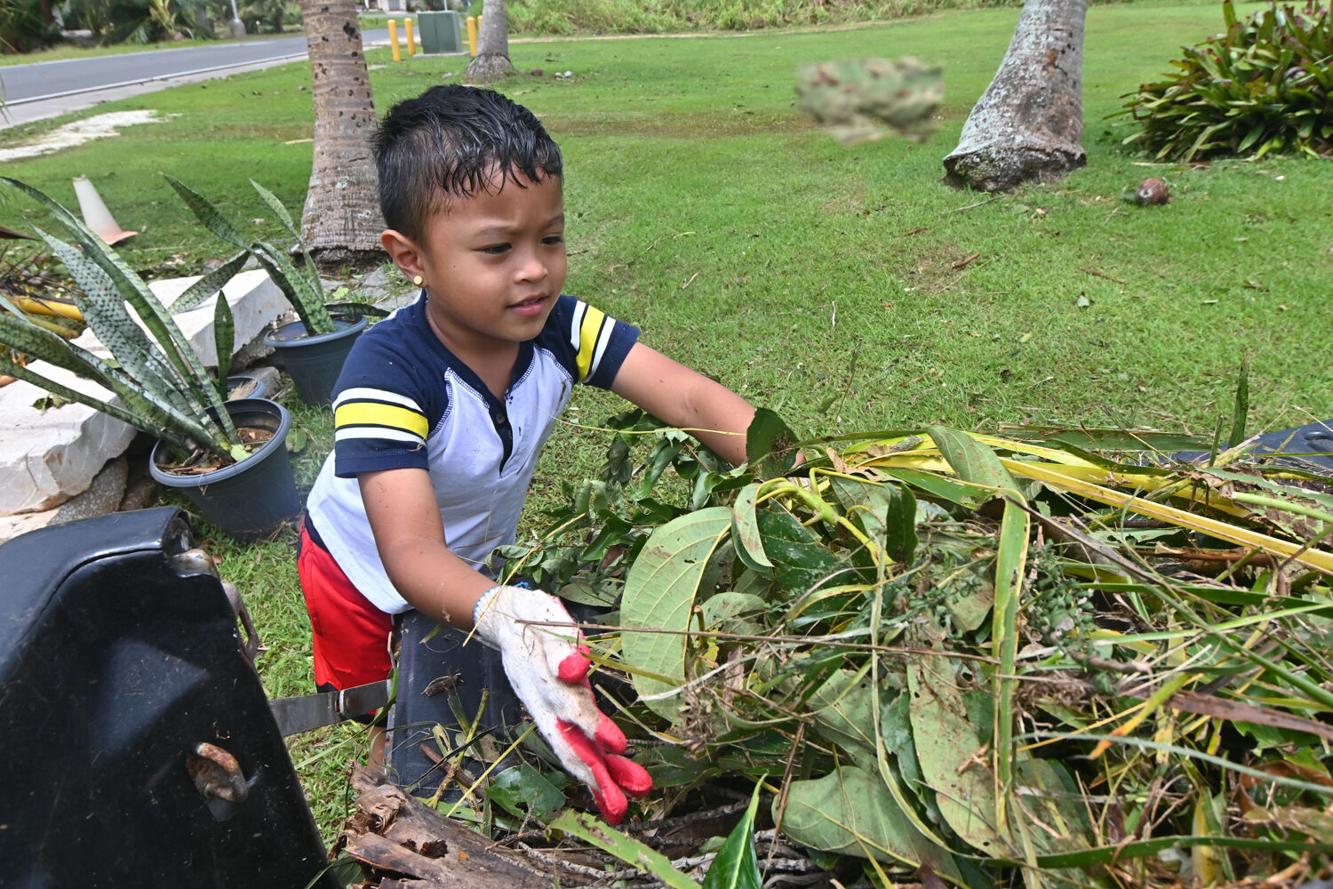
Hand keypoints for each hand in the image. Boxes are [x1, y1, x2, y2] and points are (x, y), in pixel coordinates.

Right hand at [472, 585, 652, 823]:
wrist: (506, 618)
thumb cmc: (532, 615)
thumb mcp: (545, 619)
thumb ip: (560, 647)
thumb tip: (574, 669)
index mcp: (543, 679)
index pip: (572, 706)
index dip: (593, 727)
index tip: (619, 745)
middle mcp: (546, 702)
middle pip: (570, 743)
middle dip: (596, 775)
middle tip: (620, 807)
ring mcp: (550, 709)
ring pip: (571, 749)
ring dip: (596, 778)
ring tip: (618, 807)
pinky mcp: (556, 710)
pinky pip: (571, 742)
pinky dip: (587, 764)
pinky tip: (606, 784)